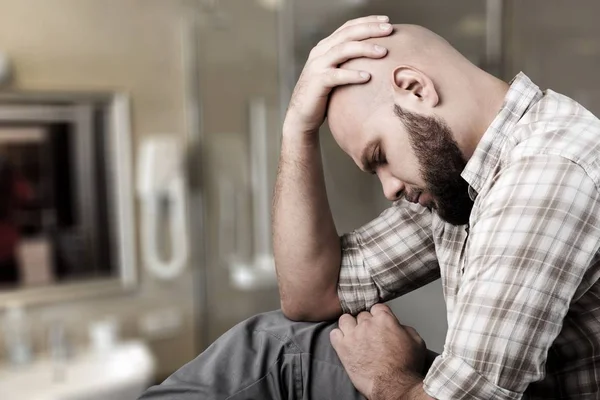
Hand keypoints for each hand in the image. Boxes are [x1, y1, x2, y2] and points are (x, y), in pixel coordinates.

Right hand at [284, 16, 392, 134]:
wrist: (301, 116)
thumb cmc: (324, 96)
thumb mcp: (337, 73)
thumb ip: (350, 63)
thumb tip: (379, 59)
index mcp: (325, 47)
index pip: (348, 27)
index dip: (367, 21)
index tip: (387, 21)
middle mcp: (320, 52)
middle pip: (347, 34)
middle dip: (370, 29)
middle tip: (390, 29)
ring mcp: (317, 66)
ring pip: (342, 50)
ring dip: (364, 48)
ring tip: (383, 52)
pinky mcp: (316, 82)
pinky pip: (337, 76)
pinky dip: (353, 75)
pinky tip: (368, 77)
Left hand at [330, 304, 426, 399]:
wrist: (394, 386)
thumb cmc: (405, 368)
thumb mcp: (416, 342)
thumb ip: (405, 328)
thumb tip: (397, 326)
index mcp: (384, 319)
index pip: (377, 307)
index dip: (379, 315)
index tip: (379, 323)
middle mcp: (367, 324)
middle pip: (362, 315)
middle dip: (366, 323)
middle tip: (370, 335)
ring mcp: (353, 335)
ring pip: (345, 320)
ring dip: (350, 326)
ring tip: (355, 335)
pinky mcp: (343, 348)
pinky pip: (334, 334)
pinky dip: (338, 337)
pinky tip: (345, 343)